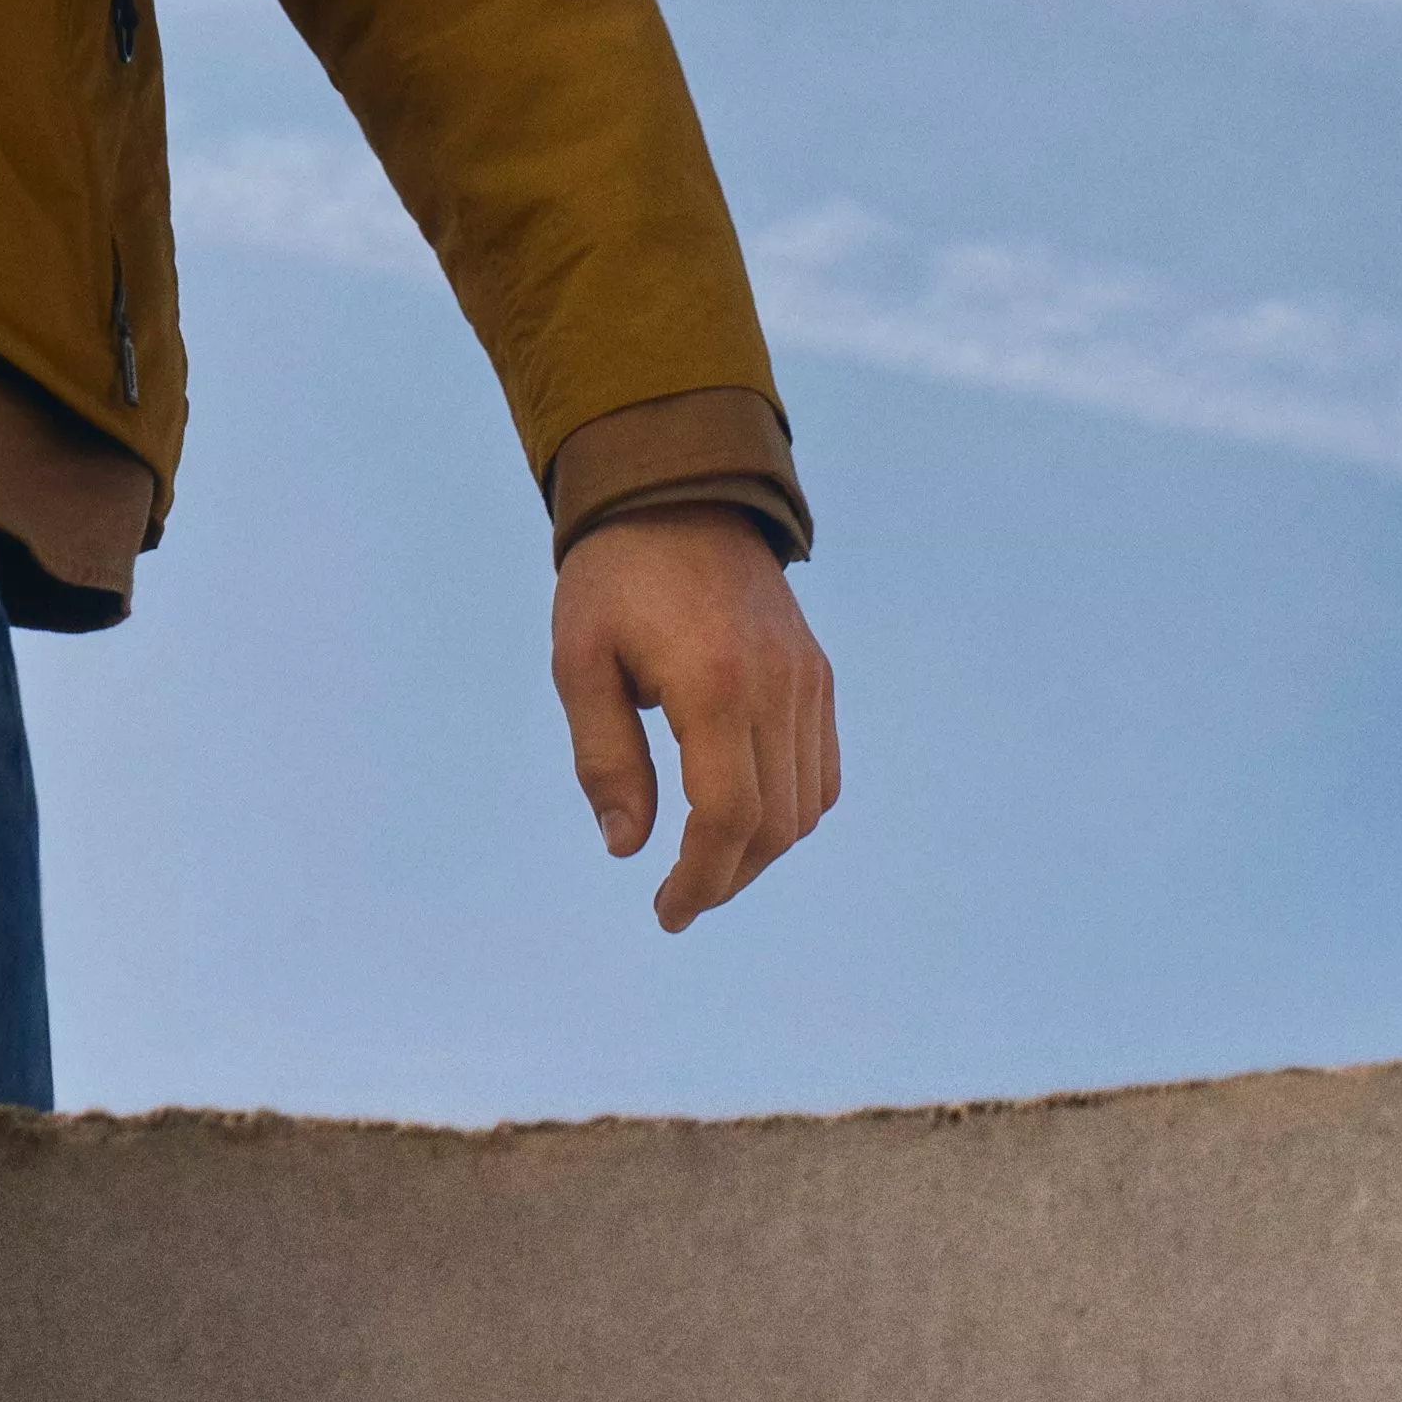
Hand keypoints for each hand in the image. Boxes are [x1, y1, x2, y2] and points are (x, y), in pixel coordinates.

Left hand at [550, 510, 840, 931]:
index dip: (701, 878)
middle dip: (727, 877)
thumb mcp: (580, 660)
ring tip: (704, 865)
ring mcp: (807, 680)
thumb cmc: (613, 577)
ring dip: (759, 850)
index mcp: (714, 682)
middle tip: (679, 900)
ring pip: (806, 805)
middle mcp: (777, 686)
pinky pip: (822, 770)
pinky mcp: (817, 674)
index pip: (728, 815)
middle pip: (774, 823)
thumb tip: (627, 848)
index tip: (666, 910)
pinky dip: (791, 809)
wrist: (677, 491)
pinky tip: (743, 819)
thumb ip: (605, 757)